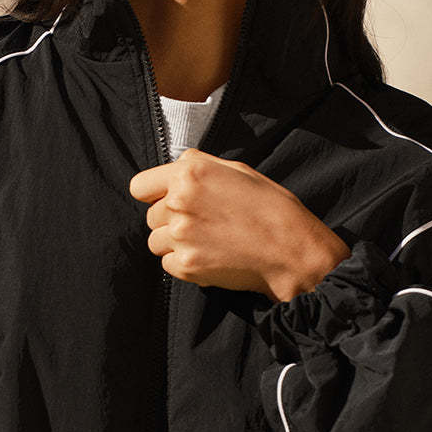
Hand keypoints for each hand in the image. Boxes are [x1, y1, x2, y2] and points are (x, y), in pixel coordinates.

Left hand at [129, 148, 350, 300]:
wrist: (291, 250)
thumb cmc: (270, 207)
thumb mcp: (236, 170)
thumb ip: (198, 166)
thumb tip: (175, 168)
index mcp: (189, 173)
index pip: (139, 186)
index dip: (152, 194)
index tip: (164, 200)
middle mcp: (178, 202)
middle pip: (151, 216)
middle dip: (170, 220)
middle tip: (203, 224)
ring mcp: (180, 236)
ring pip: (156, 242)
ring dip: (175, 244)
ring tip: (207, 241)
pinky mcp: (185, 265)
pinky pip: (168, 265)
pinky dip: (184, 264)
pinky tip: (211, 256)